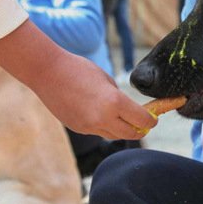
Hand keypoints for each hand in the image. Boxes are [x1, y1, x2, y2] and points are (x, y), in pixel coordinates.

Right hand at [0, 20, 155, 139]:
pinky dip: (104, 125)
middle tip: (144, 124)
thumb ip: (119, 97)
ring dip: (122, 129)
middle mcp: (103, 118)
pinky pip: (97, 131)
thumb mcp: (106, 80)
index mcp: (114, 103)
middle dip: (140, 130)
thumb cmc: (79, 69)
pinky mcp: (78, 128)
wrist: (48, 73)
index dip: (151, 121)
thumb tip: (129, 109)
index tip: (154, 119)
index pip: (142, 120)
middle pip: (131, 134)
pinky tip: (100, 113)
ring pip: (113, 134)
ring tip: (124, 118)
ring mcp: (89, 126)